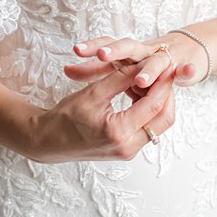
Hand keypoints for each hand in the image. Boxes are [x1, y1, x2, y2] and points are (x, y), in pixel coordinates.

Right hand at [27, 56, 175, 164]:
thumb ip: (122, 77)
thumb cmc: (65, 117)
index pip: (154, 104)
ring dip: (159, 102)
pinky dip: (149, 111)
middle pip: (164, 118)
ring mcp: (128, 151)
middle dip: (167, 93)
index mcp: (119, 132)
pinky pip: (148, 129)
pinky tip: (142, 94)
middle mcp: (128, 146)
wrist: (48, 141)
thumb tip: (144, 64)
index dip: (163, 82)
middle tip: (164, 72)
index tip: (166, 65)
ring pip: (158, 124)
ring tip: (152, 80)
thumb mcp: (94, 92)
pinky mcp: (126, 150)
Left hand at [66, 34, 202, 91]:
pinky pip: (184, 69)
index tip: (76, 50)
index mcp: (127, 51)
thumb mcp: (121, 66)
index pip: (108, 44)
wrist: (186, 51)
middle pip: (128, 47)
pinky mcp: (182, 66)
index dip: (93, 47)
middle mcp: (144, 51)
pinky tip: (187, 70)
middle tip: (102, 55)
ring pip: (156, 62)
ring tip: (141, 80)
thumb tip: (66, 70)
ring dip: (149, 69)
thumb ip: (96, 71)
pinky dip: (186, 69)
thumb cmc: (147, 62)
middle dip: (116, 51)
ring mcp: (164, 58)